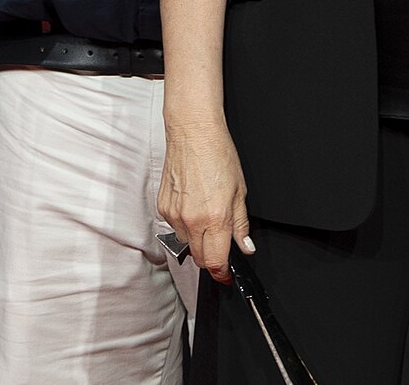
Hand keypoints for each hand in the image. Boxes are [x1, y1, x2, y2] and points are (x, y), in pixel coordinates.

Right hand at [159, 114, 251, 283]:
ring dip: (197, 239)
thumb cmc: (218, 154)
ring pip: (186, 243)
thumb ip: (241, 225)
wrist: (193, 132)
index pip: (215, 262)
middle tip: (221, 245)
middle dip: (211, 258)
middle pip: (199, 258)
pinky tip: (193, 204)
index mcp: (215, 218)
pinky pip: (174, 227)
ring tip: (206, 214)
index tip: (226, 275)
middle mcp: (191, 220)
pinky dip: (185, 224)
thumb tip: (246, 247)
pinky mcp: (162, 206)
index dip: (222, 273)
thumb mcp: (240, 192)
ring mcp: (174, 214)